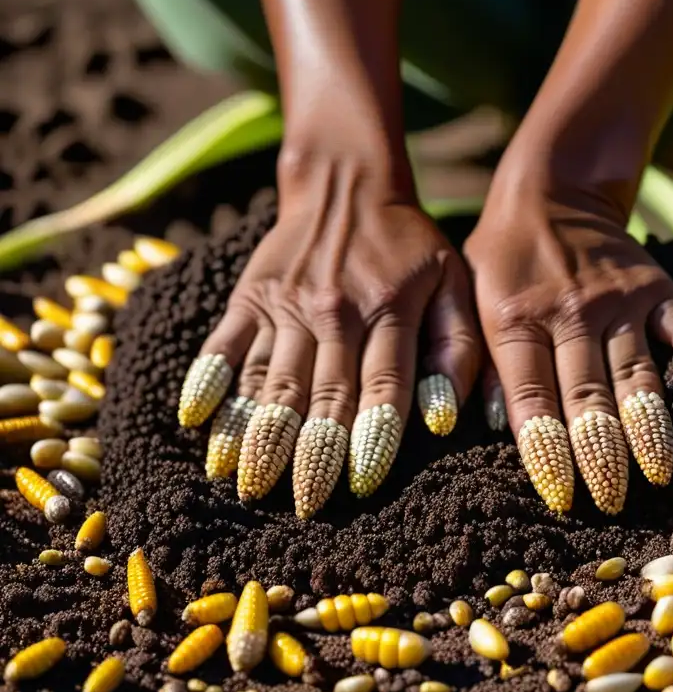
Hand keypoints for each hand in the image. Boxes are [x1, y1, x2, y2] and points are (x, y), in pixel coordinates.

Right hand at [177, 147, 479, 517]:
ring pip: (271, 379)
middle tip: (303, 507)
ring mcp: (286, 304)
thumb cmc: (412, 248)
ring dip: (257, 434)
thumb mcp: (454, 283)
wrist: (349, 184)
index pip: (382, 385)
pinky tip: (196, 422)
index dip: (372, 436)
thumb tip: (443, 418)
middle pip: (321, 393)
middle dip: (311, 454)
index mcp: (391, 310)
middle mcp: (335, 310)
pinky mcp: (250, 296)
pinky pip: (226, 344)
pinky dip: (210, 381)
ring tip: (248, 484)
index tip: (360, 485)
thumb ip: (456, 348)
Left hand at [464, 184, 672, 514]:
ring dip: (648, 425)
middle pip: (587, 395)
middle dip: (600, 454)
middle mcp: (569, 313)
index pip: (532, 399)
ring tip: (660, 474)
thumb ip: (476, 357)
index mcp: (515, 321)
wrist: (550, 190)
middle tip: (611, 502)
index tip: (561, 495)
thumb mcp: (468, 298)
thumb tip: (491, 424)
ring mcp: (617, 299)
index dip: (547, 449)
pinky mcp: (654, 286)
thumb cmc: (501, 258)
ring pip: (635, 372)